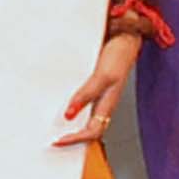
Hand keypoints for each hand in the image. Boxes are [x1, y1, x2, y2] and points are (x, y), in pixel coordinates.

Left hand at [51, 29, 127, 150]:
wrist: (124, 36)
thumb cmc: (118, 56)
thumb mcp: (102, 76)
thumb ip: (86, 94)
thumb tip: (69, 114)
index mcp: (108, 105)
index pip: (92, 132)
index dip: (76, 140)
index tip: (58, 142)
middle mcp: (103, 103)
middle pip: (89, 130)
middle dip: (73, 138)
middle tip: (53, 141)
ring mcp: (99, 95)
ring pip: (85, 118)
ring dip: (71, 125)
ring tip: (54, 127)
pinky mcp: (94, 84)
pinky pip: (81, 102)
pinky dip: (70, 107)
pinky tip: (59, 104)